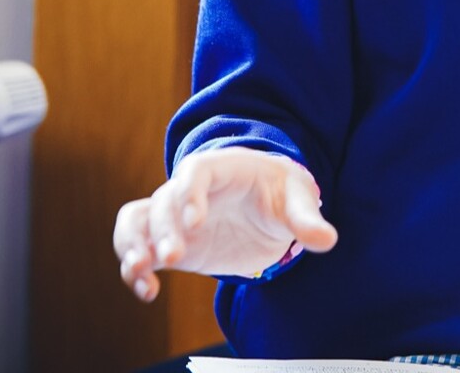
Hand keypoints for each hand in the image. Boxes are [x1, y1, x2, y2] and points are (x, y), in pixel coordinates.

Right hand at [112, 148, 338, 300]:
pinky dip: (133, 267)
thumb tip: (327, 240)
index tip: (194, 223)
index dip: (190, 194)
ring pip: (136, 220)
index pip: (195, 172)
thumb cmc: (279, 191)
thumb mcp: (296, 199)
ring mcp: (173, 216)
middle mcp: (187, 189)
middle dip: (163, 229)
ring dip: (132, 244)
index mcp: (218, 168)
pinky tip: (147, 291)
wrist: (265, 203)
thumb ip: (306, 219)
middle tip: (172, 258)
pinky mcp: (169, 243)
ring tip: (140, 272)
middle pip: (163, 200)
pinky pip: (137, 246)